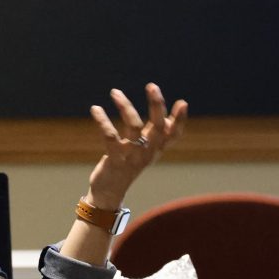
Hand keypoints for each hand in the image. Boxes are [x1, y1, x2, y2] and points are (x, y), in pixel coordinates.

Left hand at [85, 83, 187, 209]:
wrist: (109, 192)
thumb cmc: (129, 165)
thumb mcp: (147, 150)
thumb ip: (158, 133)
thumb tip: (174, 111)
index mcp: (156, 149)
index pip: (173, 134)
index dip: (180, 120)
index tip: (183, 103)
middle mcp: (147, 152)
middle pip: (157, 126)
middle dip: (156, 105)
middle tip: (152, 86)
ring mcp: (131, 156)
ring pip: (133, 126)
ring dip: (125, 106)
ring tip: (115, 92)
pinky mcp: (114, 159)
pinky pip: (110, 136)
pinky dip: (103, 121)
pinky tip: (95, 109)